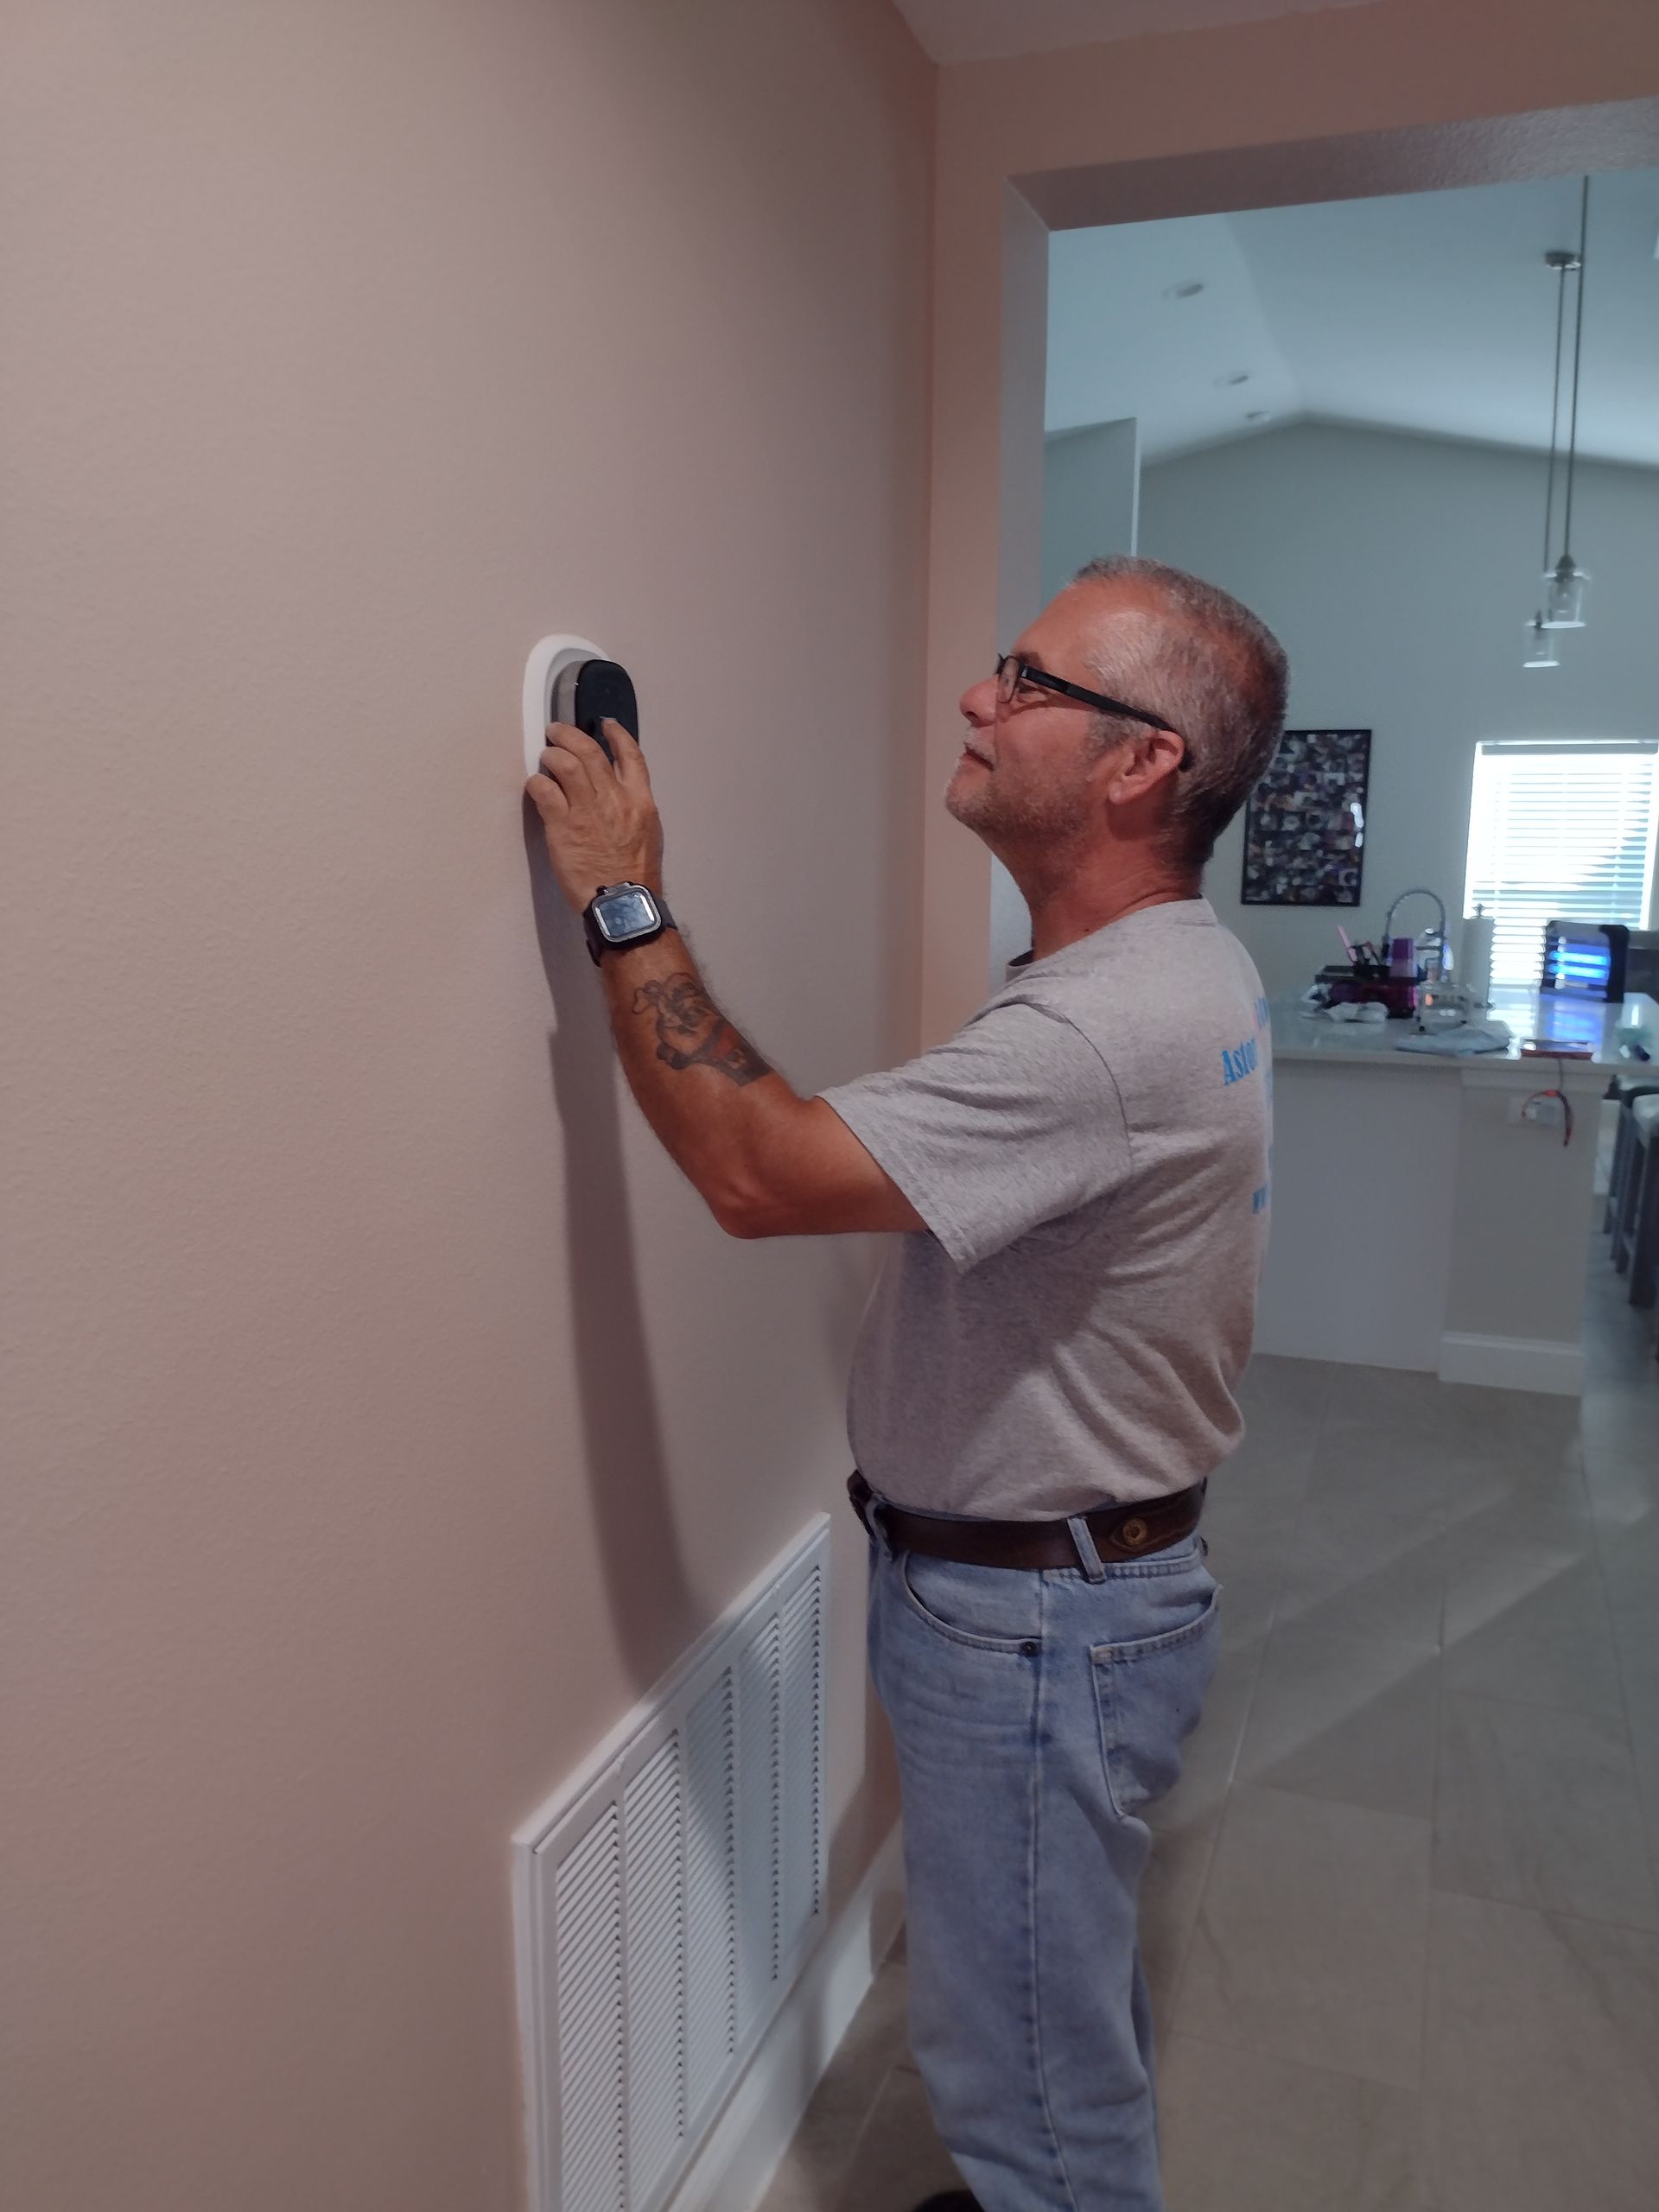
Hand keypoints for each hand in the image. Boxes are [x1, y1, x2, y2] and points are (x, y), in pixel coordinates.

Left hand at [526, 719, 663, 916]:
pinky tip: (534, 786)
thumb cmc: (635, 875)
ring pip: (567, 764)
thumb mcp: (648, 834)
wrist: (622, 901)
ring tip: (545, 756)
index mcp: (640, 801)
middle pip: (591, 752)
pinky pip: (545, 792)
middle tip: (556, 732)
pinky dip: (536, 783)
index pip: (632, 756)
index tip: (606, 724)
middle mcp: (614, 799)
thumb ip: (632, 809)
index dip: (617, 735)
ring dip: (552, 754)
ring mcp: (588, 811)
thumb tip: (618, 795)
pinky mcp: (563, 827)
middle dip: (570, 735)